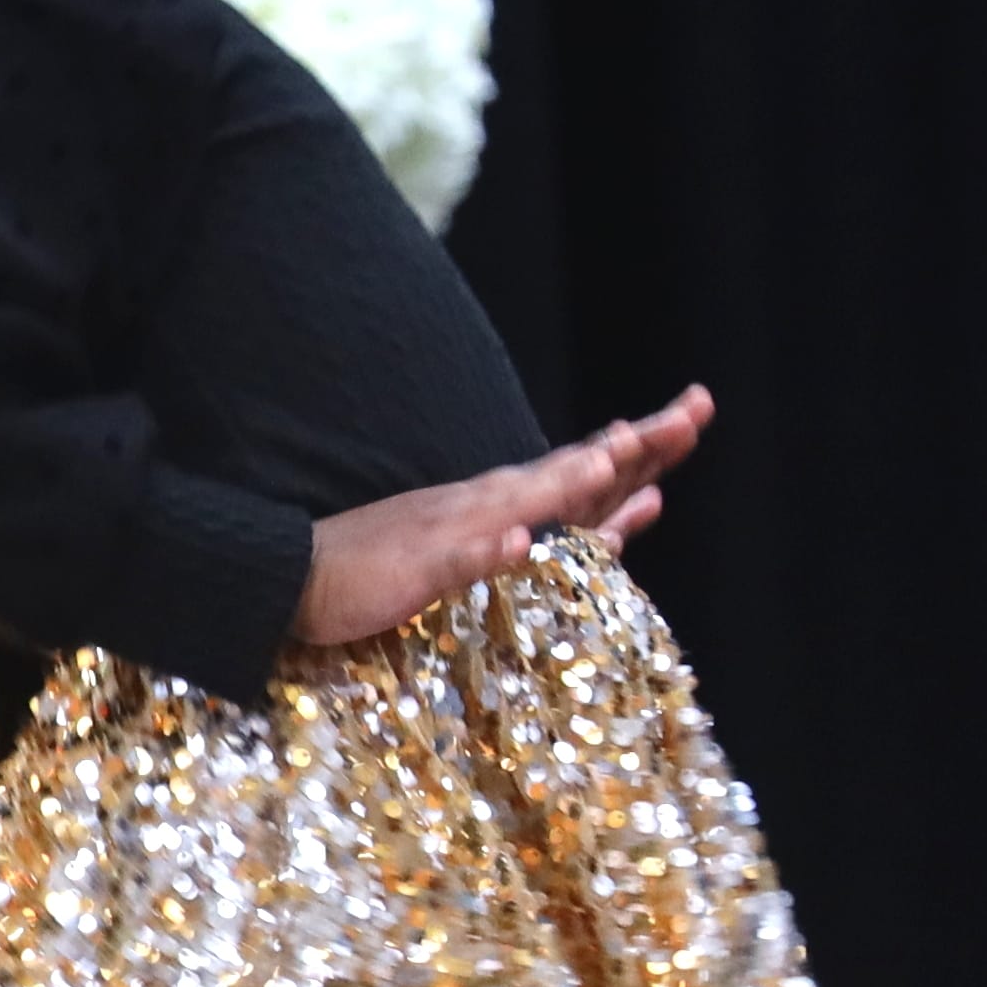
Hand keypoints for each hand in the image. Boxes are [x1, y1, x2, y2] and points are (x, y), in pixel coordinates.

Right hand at [298, 386, 711, 646]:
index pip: (586, 472)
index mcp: (504, 504)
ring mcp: (449, 533)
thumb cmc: (384, 567)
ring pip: (518, 505)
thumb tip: (626, 526)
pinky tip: (514, 539)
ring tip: (610, 462)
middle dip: (633, 447)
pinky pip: (453, 560)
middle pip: (572, 473)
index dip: (642, 447)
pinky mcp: (411, 569)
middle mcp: (486, 506)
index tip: (693, 414)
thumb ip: (554, 539)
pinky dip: (486, 549)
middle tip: (693, 412)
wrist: (294, 575)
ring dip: (564, 484)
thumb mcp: (481, 550)